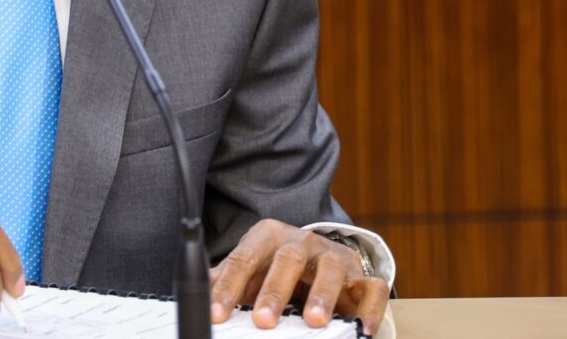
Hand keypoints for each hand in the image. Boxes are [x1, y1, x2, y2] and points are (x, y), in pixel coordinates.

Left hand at [210, 219, 389, 334]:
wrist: (321, 260)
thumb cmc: (277, 269)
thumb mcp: (251, 269)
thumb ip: (226, 280)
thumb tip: (195, 296)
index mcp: (267, 237)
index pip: (243, 259)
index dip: (229, 287)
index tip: (218, 313)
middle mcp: (301, 241)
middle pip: (286, 260)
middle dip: (274, 291)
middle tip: (262, 320)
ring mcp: (334, 256)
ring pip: (331, 269)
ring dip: (322, 295)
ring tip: (313, 321)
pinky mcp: (363, 276)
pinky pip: (372, 288)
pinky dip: (369, 309)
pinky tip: (360, 329)